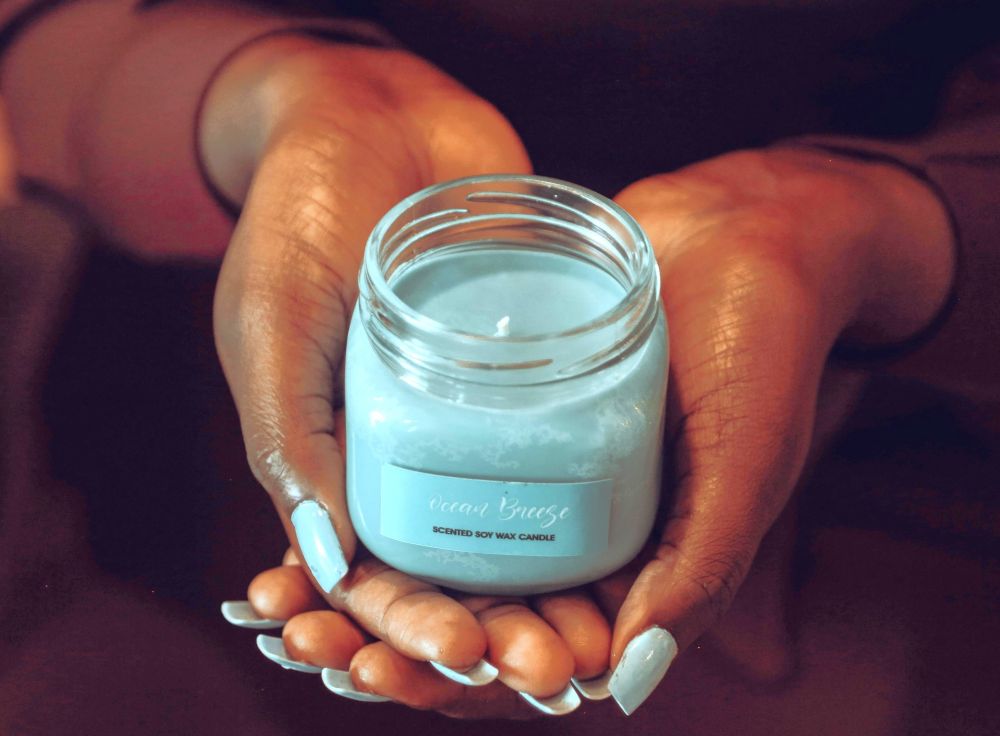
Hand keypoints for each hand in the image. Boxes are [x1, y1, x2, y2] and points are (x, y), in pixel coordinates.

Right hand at [207, 36, 530, 676]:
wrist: (372, 116)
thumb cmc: (300, 215)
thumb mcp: (274, 321)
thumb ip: (290, 433)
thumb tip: (320, 560)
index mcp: (325, 459)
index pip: (362, 575)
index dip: (406, 627)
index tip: (462, 654)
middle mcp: (397, 450)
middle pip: (443, 569)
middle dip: (488, 628)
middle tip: (547, 664)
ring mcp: (460, 416)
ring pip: (504, 531)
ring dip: (538, 592)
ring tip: (589, 629)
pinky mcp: (517, 374)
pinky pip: (547, 451)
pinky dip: (573, 509)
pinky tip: (617, 551)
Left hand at [225, 144, 954, 716]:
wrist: (748, 235)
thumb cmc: (764, 353)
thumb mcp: (744, 468)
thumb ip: (699, 571)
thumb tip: (625, 687)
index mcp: (639, 572)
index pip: (540, 657)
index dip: (459, 680)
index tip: (380, 671)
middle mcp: (586, 535)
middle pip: (479, 613)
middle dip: (395, 640)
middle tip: (314, 644)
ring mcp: (547, 475)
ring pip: (450, 551)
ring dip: (377, 584)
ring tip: (297, 597)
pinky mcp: (518, 418)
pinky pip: (446, 472)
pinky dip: (390, 502)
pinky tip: (328, 512)